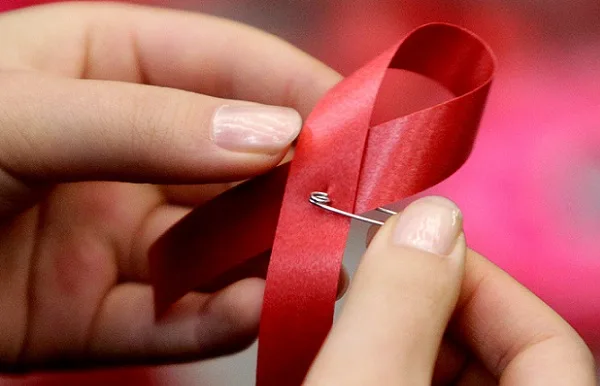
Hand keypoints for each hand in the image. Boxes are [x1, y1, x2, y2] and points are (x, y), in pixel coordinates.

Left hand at [0, 2, 340, 370]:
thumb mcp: (14, 110)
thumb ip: (144, 122)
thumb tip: (272, 136)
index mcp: (104, 70)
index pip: (228, 64)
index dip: (297, 87)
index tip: (360, 121)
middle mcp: (123, 152)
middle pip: (237, 162)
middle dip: (295, 183)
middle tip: (350, 205)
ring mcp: (115, 234)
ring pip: (217, 246)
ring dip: (267, 257)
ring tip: (315, 267)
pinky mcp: (97, 311)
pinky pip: (177, 317)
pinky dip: (221, 319)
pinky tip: (257, 312)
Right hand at [305, 196, 597, 384]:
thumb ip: (400, 302)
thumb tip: (430, 219)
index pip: (547, 342)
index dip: (478, 281)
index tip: (408, 250)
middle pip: (498, 356)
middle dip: (428, 308)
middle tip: (368, 284)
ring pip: (450, 377)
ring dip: (400, 338)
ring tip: (345, 321)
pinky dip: (388, 367)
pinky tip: (344, 358)